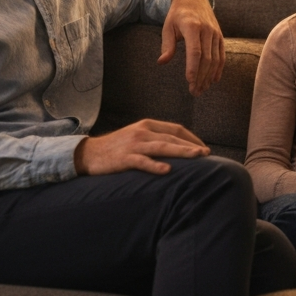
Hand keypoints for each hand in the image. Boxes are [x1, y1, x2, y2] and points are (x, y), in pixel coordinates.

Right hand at [74, 119, 208, 175]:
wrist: (88, 153)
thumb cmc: (116, 147)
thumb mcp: (137, 136)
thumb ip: (155, 138)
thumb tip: (178, 147)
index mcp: (147, 125)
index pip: (176, 129)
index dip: (192, 137)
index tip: (203, 147)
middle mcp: (142, 132)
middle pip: (173, 137)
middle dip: (192, 145)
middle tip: (207, 154)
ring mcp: (133, 144)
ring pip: (163, 147)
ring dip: (182, 152)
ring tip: (197, 156)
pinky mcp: (124, 158)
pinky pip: (142, 162)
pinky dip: (155, 165)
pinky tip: (167, 170)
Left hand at [159, 0, 224, 95]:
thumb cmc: (177, 15)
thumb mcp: (168, 27)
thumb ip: (167, 45)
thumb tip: (162, 62)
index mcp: (192, 27)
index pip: (195, 51)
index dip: (193, 68)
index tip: (190, 82)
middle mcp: (207, 30)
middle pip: (206, 58)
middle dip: (201, 77)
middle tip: (195, 91)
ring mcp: (215, 33)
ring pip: (215, 59)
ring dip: (209, 76)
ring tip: (202, 89)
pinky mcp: (220, 36)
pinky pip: (222, 55)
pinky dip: (218, 69)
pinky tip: (213, 80)